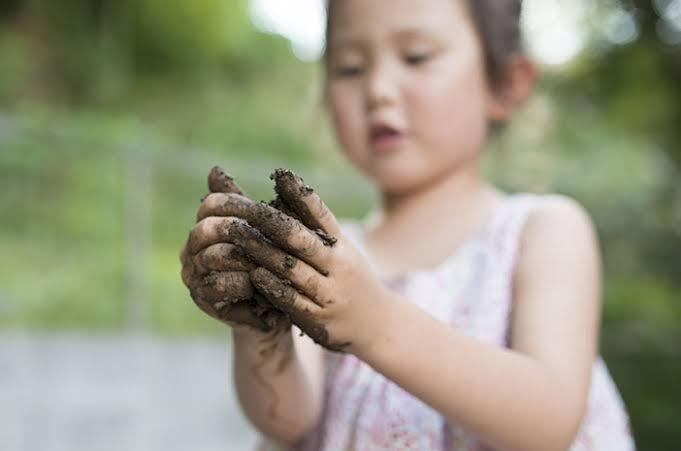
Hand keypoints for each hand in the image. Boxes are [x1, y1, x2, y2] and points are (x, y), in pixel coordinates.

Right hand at [180, 166, 288, 333]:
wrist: (278, 306)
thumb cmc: (274, 261)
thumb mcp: (266, 229)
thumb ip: (246, 204)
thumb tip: (214, 169)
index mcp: (206, 224)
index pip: (211, 204)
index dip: (237, 204)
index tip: (265, 210)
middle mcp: (192, 248)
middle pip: (206, 228)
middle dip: (239, 230)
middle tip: (267, 235)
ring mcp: (194, 274)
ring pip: (212, 256)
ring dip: (244, 257)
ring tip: (269, 260)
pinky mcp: (202, 299)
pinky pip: (216, 285)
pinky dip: (241, 282)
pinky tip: (260, 282)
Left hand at [198, 169, 388, 352]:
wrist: (379, 326)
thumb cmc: (351, 281)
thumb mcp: (342, 253)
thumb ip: (316, 229)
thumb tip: (283, 192)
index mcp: (344, 246)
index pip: (322, 216)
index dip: (301, 195)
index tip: (281, 175)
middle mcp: (340, 267)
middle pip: (304, 240)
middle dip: (273, 222)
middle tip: (247, 208)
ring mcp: (330, 294)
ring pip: (294, 270)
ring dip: (264, 252)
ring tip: (239, 236)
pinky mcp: (319, 319)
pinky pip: (293, 301)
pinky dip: (272, 286)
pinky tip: (254, 274)